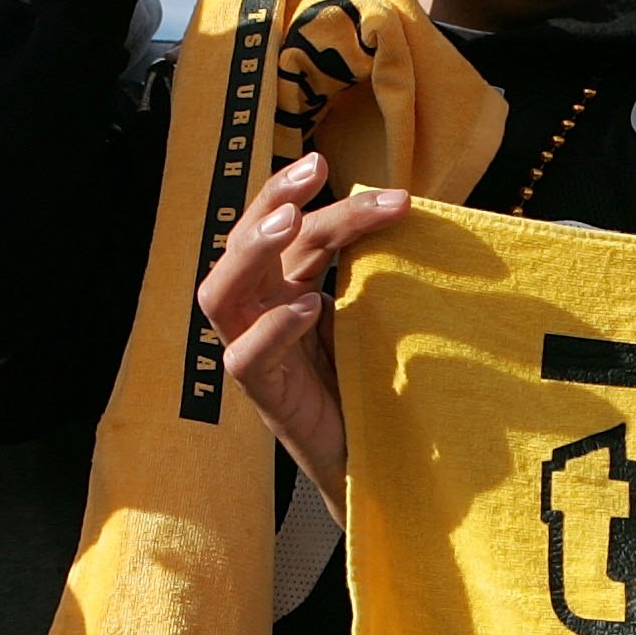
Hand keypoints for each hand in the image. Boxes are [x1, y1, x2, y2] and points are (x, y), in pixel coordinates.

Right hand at [196, 151, 408, 524]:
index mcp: (286, 288)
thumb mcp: (379, 317)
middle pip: (245, 245)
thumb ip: (377, 273)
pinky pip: (247, 358)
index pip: (288, 232)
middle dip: (273, 199)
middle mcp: (261, 315)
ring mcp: (255, 356)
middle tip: (315, 168)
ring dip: (252, 250)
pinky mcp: (264, 399)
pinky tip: (308, 306)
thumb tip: (413, 211)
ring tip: (291, 221)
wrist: (381, 466)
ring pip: (221, 293)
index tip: (358, 173)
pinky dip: (274, 327)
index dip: (317, 199)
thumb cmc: (378, 387)